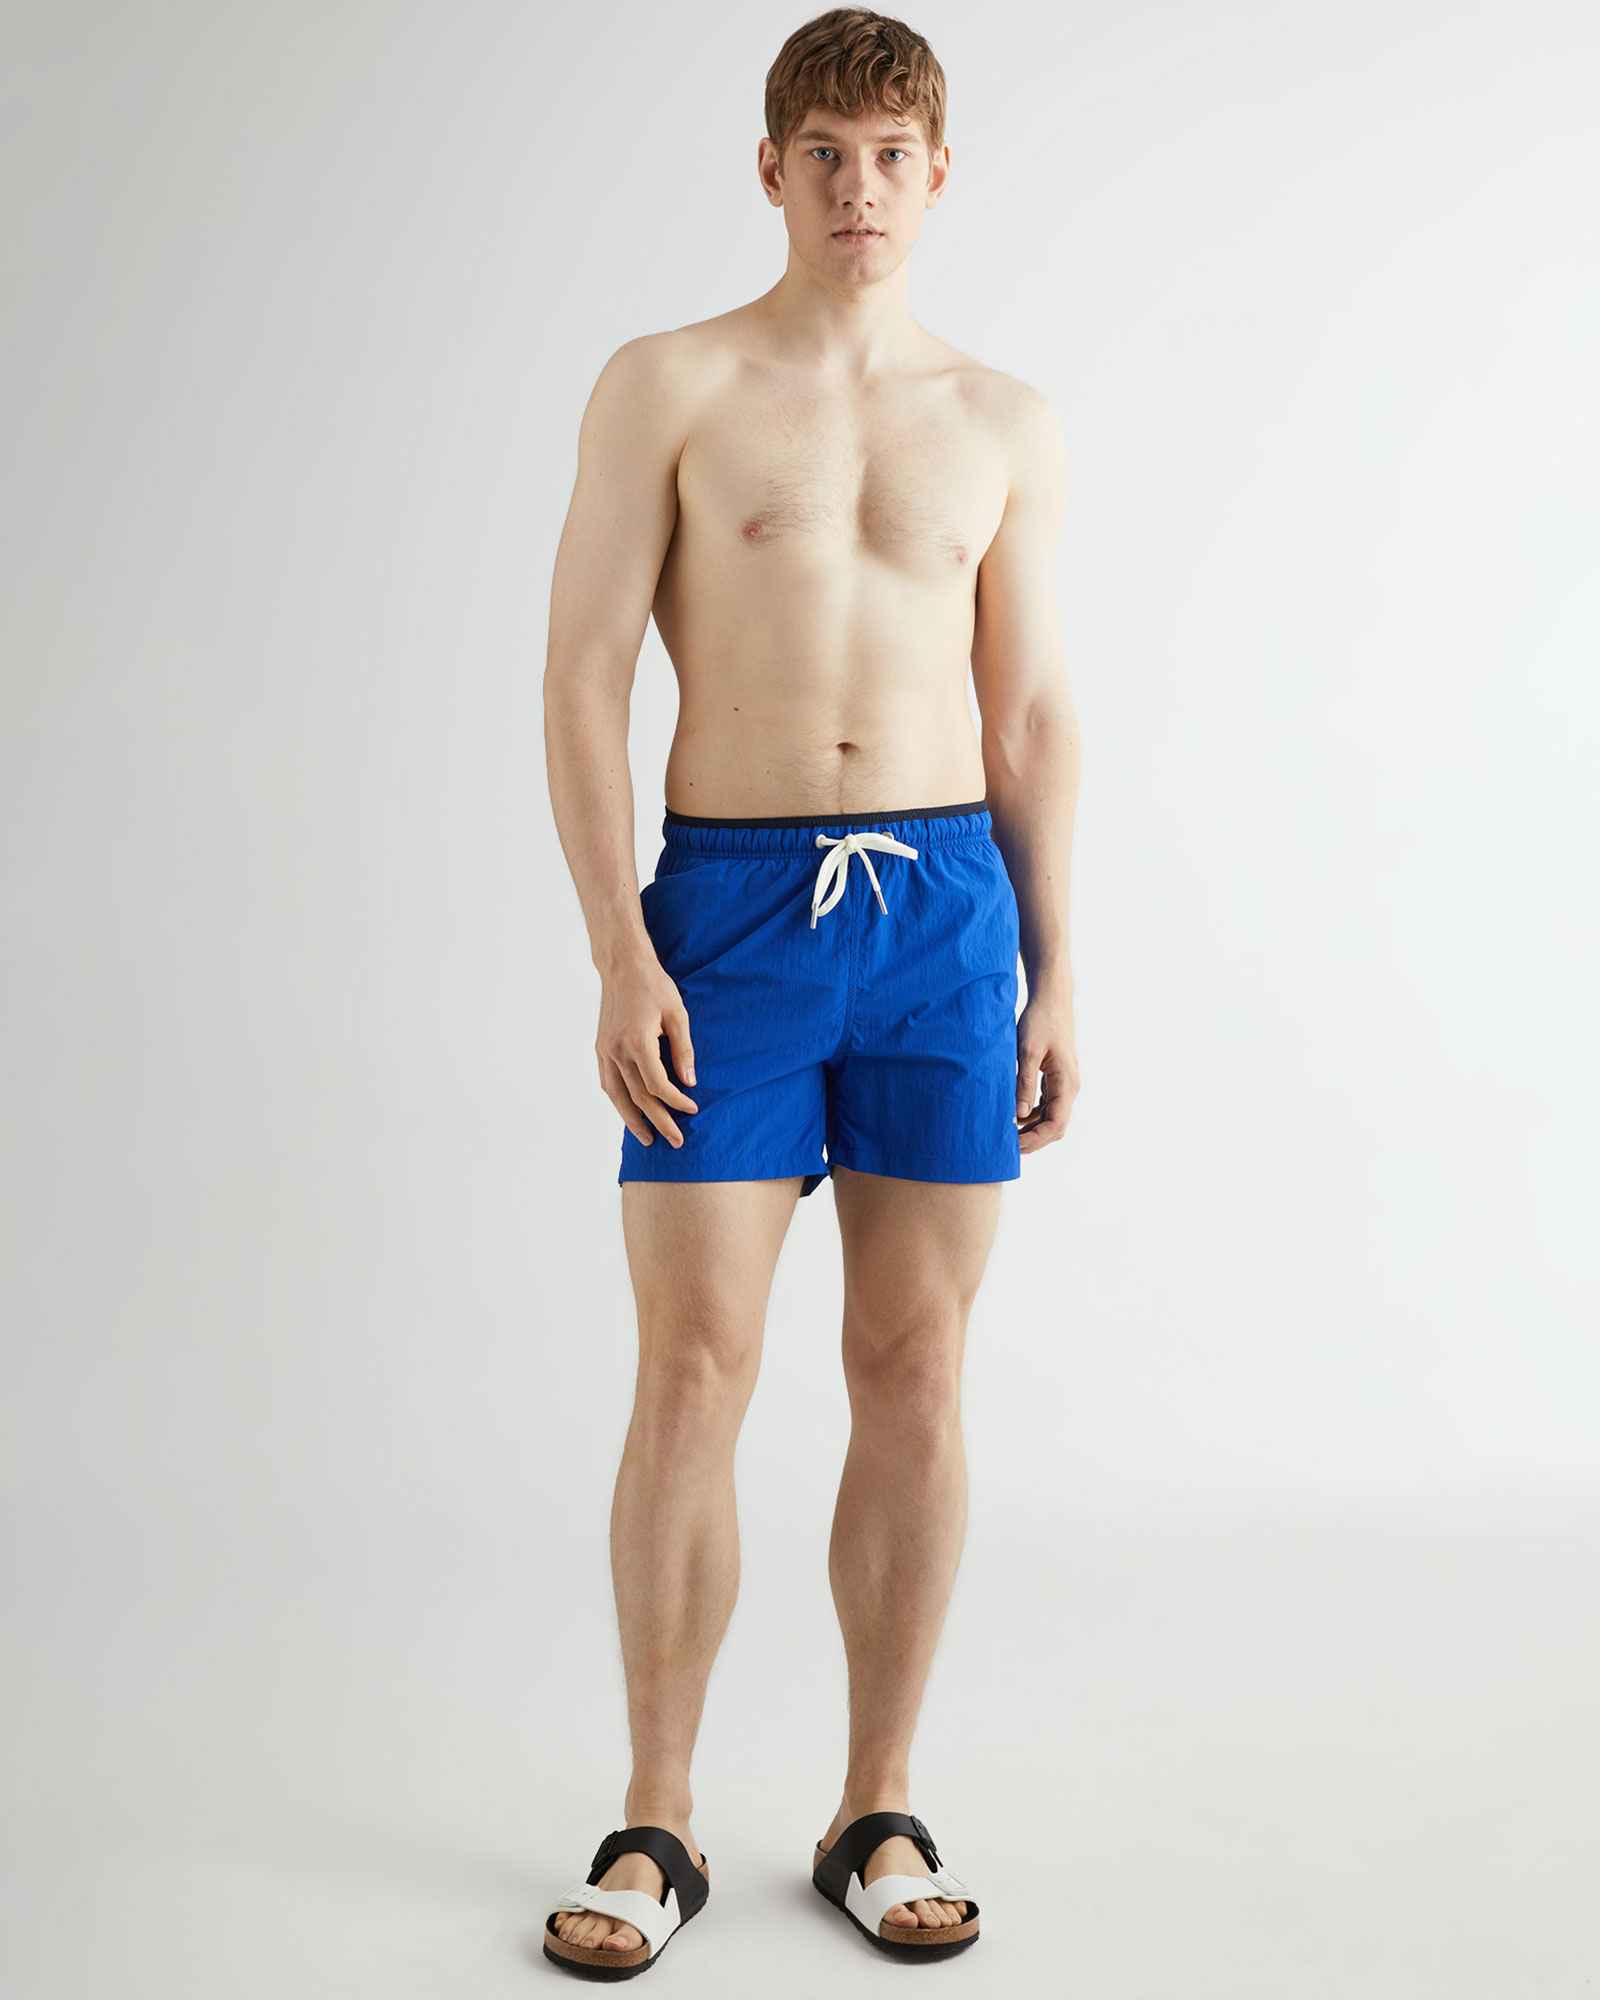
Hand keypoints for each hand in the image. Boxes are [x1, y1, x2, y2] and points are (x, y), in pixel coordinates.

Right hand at [596, 955, 698, 1147]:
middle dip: (659, 1121)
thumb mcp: (677, 1014)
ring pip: (618, 1096)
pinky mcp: (600, 1048)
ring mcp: (605, 1051)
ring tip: (648, 1138)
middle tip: (677, 1140)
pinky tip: (629, 1113)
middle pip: (638, 1097)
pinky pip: (607, 1083)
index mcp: (637, 1041)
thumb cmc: (654, 986)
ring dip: (633, 1120)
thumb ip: (683, 1049)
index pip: (658, 1085)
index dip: (676, 1101)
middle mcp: (617, 1050)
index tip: (693, 1108)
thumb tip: (689, 1082)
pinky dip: (618, 1102)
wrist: (622, 966)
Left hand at [1015, 981, 1078, 1152]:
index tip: (1013, 1145)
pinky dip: (1033, 1114)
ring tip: (1008, 1133)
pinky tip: (1015, 1115)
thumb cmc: (1040, 1020)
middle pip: (1055, 1126)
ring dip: (1032, 1128)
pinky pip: (1047, 1105)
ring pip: (1051, 1117)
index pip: (1055, 1124)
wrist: (1051, 998)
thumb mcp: (1027, 1051)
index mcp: (1066, 1083)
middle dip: (1034, 1139)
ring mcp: (1064, 1083)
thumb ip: (1024, 1083)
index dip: (1035, 1139)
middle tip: (1007, 1145)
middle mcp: (1069, 1086)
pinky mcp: (1056, 1077)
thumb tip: (1018, 1115)